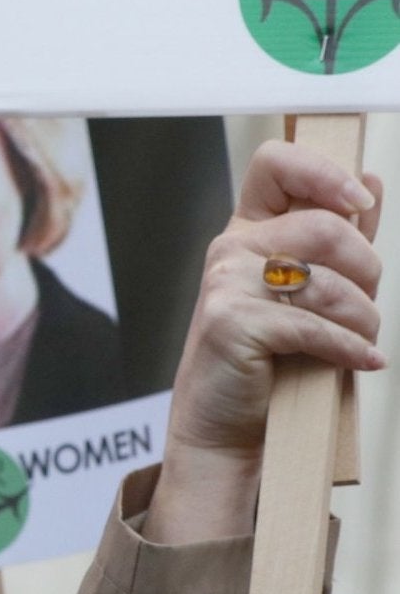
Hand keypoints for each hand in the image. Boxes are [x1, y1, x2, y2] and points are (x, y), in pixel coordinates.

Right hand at [147, 139, 383, 545]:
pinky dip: (349, 349)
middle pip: (324, 227)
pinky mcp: (231, 323)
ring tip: (362, 341)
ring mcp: (224, 284)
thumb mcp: (308, 292)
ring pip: (326, 280)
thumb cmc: (266, 364)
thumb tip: (369, 185)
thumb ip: (336, 240)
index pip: (277, 164)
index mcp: (248, 233)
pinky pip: (314, 325)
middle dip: (367, 270)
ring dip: (363, 319)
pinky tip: (361, 362)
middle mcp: (230, 250)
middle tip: (366, 304)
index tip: (356, 203)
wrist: (225, 428)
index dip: (324, 173)